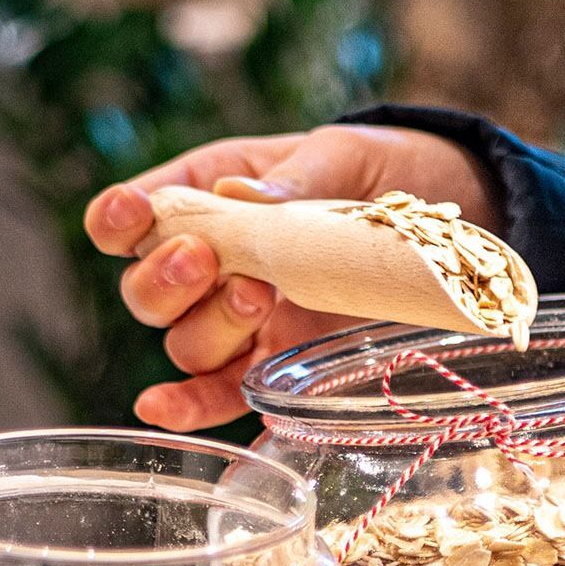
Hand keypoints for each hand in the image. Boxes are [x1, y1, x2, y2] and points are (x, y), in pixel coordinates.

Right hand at [83, 125, 495, 430]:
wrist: (446, 213)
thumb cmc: (377, 172)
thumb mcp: (340, 156)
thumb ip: (294, 177)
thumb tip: (242, 194)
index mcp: (207, 194)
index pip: (132, 216)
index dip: (118, 220)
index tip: (134, 214)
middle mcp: (210, 264)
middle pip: (145, 293)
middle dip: (164, 280)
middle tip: (209, 258)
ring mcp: (239, 319)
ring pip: (184, 342)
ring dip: (208, 325)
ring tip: (260, 294)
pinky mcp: (276, 362)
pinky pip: (220, 394)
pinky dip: (188, 407)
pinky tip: (163, 409)